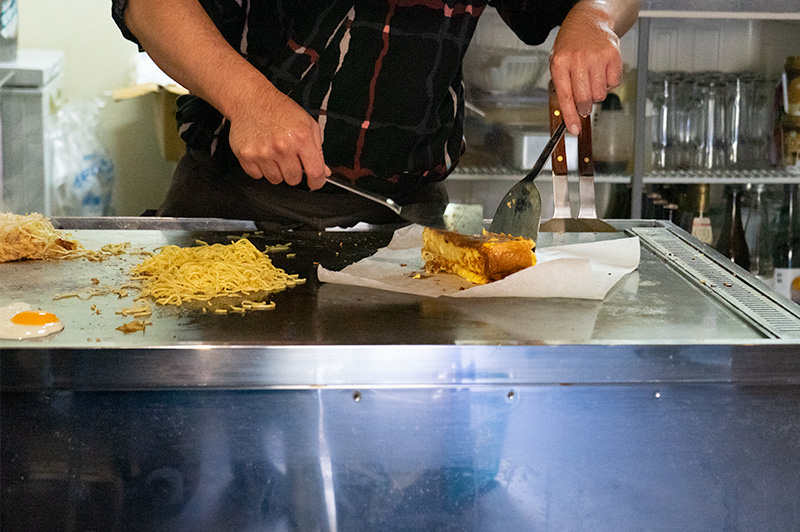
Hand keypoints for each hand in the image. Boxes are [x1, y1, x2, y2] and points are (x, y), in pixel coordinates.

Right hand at [228, 86, 330, 189]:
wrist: (251, 99)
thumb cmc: (280, 110)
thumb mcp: (308, 124)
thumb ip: (318, 149)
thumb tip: (324, 171)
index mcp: (301, 138)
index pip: (315, 173)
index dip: (317, 182)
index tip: (315, 182)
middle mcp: (282, 146)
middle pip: (294, 180)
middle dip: (294, 172)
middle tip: (289, 158)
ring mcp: (263, 152)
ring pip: (275, 180)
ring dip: (277, 171)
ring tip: (274, 154)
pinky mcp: (246, 155)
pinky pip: (257, 176)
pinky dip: (260, 169)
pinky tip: (262, 154)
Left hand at [549, 0, 626, 134]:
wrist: (589, 21)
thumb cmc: (571, 45)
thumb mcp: (558, 62)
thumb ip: (563, 86)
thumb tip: (571, 115)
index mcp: (560, 63)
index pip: (565, 97)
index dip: (570, 117)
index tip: (574, 130)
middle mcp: (578, 60)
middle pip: (584, 99)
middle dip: (584, 106)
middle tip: (584, 102)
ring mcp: (596, 57)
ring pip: (600, 94)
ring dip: (597, 92)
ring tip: (592, 78)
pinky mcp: (613, 55)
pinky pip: (614, 83)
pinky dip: (609, 82)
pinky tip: (602, 71)